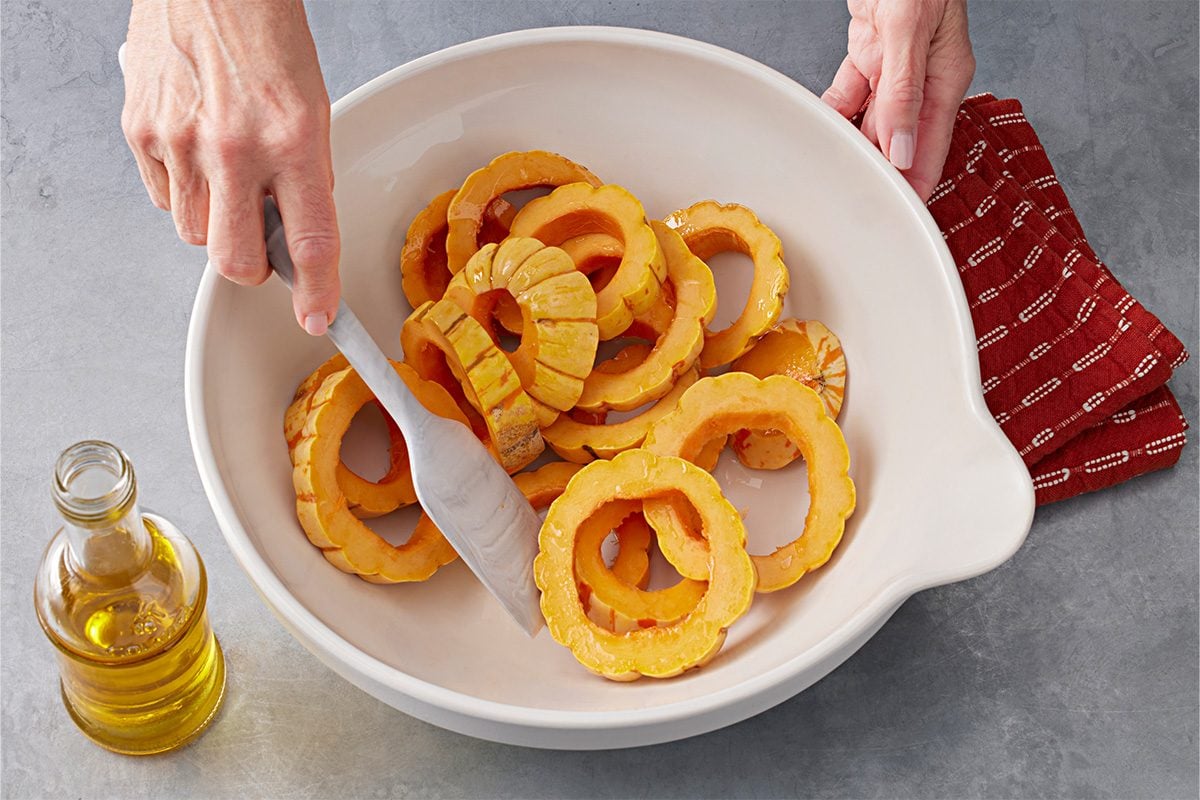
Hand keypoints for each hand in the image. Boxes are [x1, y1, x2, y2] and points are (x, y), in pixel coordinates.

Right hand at [121, 0, 338, 334]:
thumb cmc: (265, 37)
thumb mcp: (311, 108)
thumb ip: (305, 176)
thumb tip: (297, 233)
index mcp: (292, 140)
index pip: (311, 241)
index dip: (318, 293)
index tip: (319, 317)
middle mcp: (234, 146)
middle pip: (236, 260)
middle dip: (253, 267)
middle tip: (263, 244)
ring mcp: (180, 140)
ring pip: (196, 234)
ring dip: (216, 221)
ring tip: (229, 171)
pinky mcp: (140, 131)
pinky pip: (164, 198)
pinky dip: (183, 190)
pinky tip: (197, 151)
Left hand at [822, 0, 975, 201]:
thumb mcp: (910, 32)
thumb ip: (904, 92)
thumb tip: (900, 148)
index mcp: (946, 80)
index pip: (930, 148)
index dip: (916, 186)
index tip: (902, 218)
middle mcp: (921, 80)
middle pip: (898, 141)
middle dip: (879, 172)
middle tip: (858, 207)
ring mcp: (893, 69)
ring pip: (870, 122)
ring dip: (853, 145)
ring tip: (837, 177)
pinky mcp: (867, 55)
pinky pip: (848, 94)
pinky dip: (835, 111)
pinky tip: (824, 131)